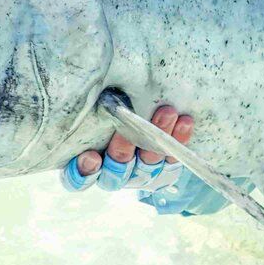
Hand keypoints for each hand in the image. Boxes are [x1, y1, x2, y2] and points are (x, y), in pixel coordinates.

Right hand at [60, 105, 193, 192]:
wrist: (151, 105)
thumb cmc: (113, 101)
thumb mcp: (100, 100)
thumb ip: (95, 100)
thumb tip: (94, 86)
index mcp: (90, 162)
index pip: (79, 178)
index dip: (83, 172)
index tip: (91, 156)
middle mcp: (114, 172)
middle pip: (116, 170)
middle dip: (122, 147)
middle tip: (129, 121)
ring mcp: (141, 173)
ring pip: (148, 164)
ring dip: (157, 137)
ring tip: (167, 112)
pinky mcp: (165, 168)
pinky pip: (173, 159)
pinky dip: (179, 140)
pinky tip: (184, 121)